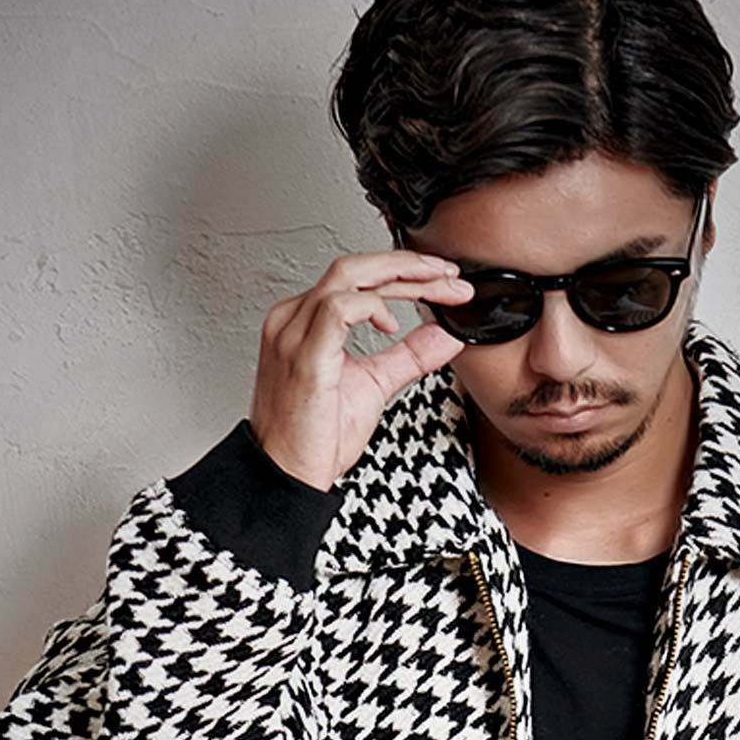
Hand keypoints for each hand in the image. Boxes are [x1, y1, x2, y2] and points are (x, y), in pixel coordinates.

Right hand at [249, 247, 475, 492]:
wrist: (287, 474)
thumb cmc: (316, 437)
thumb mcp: (375, 385)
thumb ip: (409, 357)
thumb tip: (445, 335)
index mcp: (305, 322)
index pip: (357, 278)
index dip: (405, 274)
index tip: (444, 282)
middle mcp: (294, 319)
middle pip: (355, 266)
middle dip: (409, 265)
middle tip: (451, 275)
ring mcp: (293, 333)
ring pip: (349, 275)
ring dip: (401, 279)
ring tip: (437, 292)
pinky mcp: (303, 354)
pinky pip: (338, 308)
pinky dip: (372, 307)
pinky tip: (392, 325)